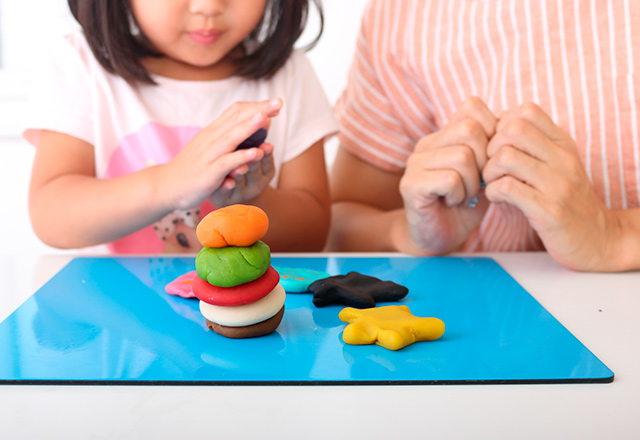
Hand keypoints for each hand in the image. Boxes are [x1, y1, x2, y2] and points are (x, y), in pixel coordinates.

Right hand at [156, 98, 281, 210]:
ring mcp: (209, 155)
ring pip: (231, 137)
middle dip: (259, 110)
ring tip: (266, 118)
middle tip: (279, 102)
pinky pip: (226, 163)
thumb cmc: (192, 167)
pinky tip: (255, 153)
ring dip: (249, 127)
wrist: (165, 186)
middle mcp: (211, 139)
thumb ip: (229, 137)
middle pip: (236, 119)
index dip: (256, 106)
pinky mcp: (208, 173)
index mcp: (213, 132)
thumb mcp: (210, 148)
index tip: (275, 103)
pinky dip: (240, 157)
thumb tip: (250, 126)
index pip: (236, 112)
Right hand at [398, 97, 496, 253]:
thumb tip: (509, 118)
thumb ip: (491, 147)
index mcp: (443, 136)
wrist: (437, 239)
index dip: (491, 131)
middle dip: (485, 159)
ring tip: (465, 195)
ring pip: (462, 156)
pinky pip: (449, 179)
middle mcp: (426, 145)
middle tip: (479, 182)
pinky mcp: (410, 185)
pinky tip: (453, 202)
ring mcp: (415, 164)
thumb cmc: (463, 206)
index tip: (490, 160)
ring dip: (472, 182)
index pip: (472, 107)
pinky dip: (459, 194)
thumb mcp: (484, 173)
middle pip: (470, 129)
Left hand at [483, 102, 620, 270]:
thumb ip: (534, 142)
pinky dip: (493, 192)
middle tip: (491, 167)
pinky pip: (508, 188)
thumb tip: (501, 118)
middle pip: (513, 130)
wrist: (596, 238)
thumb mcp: (557, 163)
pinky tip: (497, 198)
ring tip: (493, 183)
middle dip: (490, 148)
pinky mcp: (550, 211)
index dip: (502, 126)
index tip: (498, 147)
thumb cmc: (566, 199)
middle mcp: (563, 159)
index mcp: (563, 144)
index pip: (526, 111)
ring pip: (506, 158)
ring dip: (489, 172)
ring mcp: (558, 185)